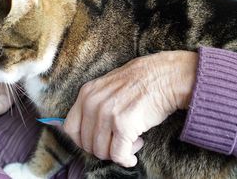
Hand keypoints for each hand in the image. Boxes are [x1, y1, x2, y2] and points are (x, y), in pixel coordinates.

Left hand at [63, 51, 197, 166]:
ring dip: (117, 153)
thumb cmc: (140, 82)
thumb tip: (84, 128)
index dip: (82, 140)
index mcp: (86, 93)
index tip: (97, 141)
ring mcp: (107, 114)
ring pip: (101, 151)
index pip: (70, 128)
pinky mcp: (123, 125)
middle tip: (119, 142)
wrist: (165, 77)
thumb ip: (93, 104)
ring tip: (131, 142)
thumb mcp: (107, 86)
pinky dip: (126, 160)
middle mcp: (92, 103)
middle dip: (103, 148)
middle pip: (86, 143)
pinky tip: (133, 155)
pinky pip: (118, 155)